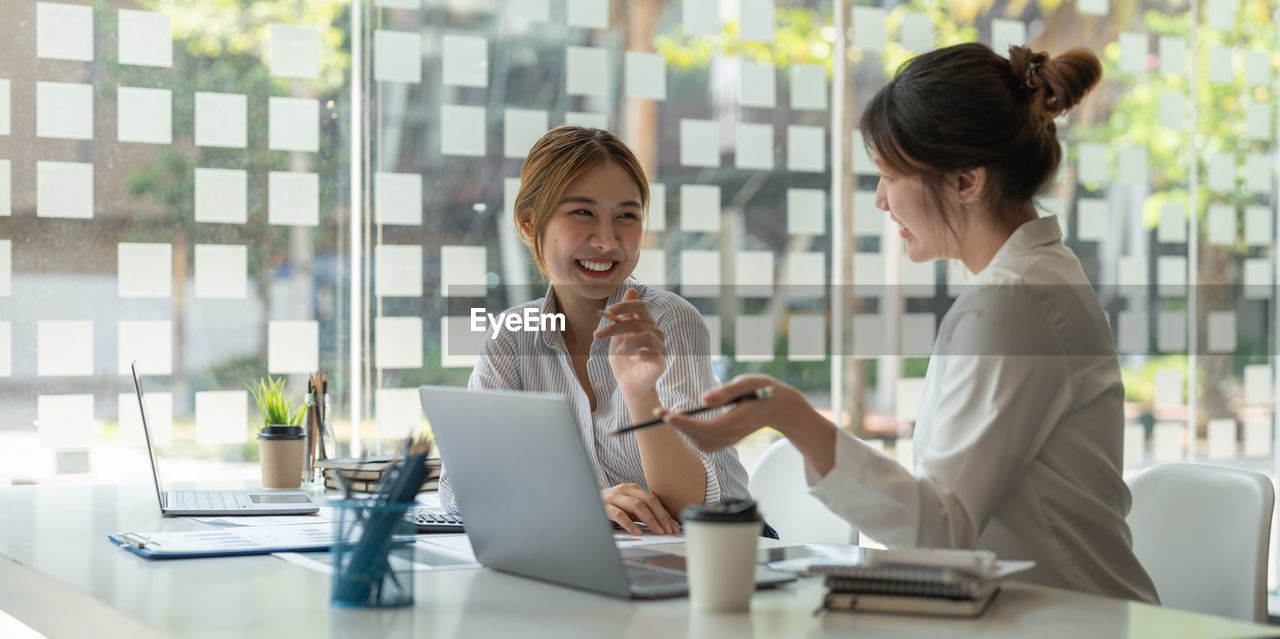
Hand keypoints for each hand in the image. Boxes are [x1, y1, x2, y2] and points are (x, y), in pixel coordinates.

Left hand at [594, 288, 667, 398]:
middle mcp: (655, 332)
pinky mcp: (661, 361)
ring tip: (616, 351)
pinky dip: (638, 355)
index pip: (640, 306)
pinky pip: (652, 353)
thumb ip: (622, 316)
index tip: (609, 311)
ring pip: (646, 335)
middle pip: (638, 321)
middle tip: (597, 334)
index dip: (625, 305)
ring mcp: (660, 347)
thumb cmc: (623, 360)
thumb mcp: (617, 336)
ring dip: (626, 342)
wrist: (628, 385)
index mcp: (645, 323)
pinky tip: (632, 360)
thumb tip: (631, 289)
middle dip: (615, 327)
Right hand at [600, 483, 679, 534]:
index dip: (665, 514)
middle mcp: (624, 490)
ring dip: (650, 520)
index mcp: (632, 489)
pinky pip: (620, 515)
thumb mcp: (627, 508)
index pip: (653, 499)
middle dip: (661, 516)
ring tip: (657, 531)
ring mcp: (614, 497)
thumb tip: (663, 523)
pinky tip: (637, 532)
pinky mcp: (605, 507)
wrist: (588, 507)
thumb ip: (642, 512)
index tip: (673, 527)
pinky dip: (630, 524)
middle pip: (648, 500)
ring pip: (637, 505)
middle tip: (668, 530)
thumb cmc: (610, 509)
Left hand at [656, 374, 810, 451]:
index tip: (666, 415)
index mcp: (738, 420)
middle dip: (678, 426)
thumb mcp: (748, 383)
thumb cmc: (763, 390)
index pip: (706, 427)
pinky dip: (691, 434)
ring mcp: (731, 440)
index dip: (685, 424)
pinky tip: (685, 420)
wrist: (781, 408)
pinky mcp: (728, 441)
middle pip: (700, 438)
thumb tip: (702, 400)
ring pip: (700, 443)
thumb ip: (726, 391)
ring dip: (683, 431)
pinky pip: (705, 443)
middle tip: (659, 411)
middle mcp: (734, 434)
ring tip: (670, 413)